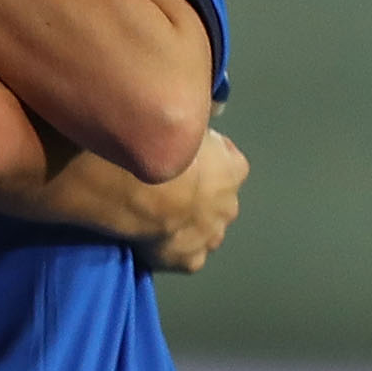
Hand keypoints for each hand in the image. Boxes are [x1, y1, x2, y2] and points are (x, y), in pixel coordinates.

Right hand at [141, 129, 247, 274]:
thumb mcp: (182, 116)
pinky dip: (168, 250)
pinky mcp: (189, 261)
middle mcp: (229, 205)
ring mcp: (211, 236)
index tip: (185, 157)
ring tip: (151, 215)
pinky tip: (148, 240)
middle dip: (198, 199)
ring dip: (185, 226)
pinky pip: (181, 255)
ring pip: (202, 232)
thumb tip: (199, 110)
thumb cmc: (160, 146)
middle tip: (163, 189)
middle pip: (218, 202)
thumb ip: (194, 119)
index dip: (208, 161)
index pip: (231, 164)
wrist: (138, 187)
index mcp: (233, 169)